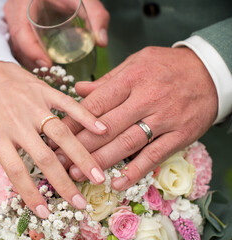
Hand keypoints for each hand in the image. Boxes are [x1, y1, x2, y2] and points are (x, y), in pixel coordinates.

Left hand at [0, 60, 106, 217]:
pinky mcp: (43, 89)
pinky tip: (102, 129)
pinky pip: (67, 104)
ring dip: (81, 155)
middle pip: (44, 157)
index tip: (45, 212)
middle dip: (63, 182)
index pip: (17, 171)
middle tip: (80, 202)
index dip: (31, 194)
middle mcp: (17, 122)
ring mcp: (33, 104)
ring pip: (61, 133)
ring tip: (97, 174)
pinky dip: (85, 116)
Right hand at [4, 0, 109, 69]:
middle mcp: (14, 14)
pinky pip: (21, 50)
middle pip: (17, 45)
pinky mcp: (20, 32)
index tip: (48, 64)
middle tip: (53, 76)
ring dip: (33, 65)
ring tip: (53, 76)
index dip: (32, 51)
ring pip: (18, 50)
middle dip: (34, 63)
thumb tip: (102, 42)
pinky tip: (48, 69)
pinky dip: (33, 61)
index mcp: (23, 4)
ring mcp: (14, 24)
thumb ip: (95, 16)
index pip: (21, 31)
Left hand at [53, 46, 217, 189]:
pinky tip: (116, 183)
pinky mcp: (180, 135)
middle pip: (107, 127)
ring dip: (100, 161)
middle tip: (58, 160)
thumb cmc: (166, 67)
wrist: (209, 72)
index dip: (73, 122)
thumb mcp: (136, 63)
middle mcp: (146, 98)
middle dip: (79, 146)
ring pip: (127, 143)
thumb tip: (77, 90)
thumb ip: (107, 80)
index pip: (96, 104)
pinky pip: (154, 156)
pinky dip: (134, 172)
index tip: (55, 134)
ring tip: (78, 174)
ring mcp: (164, 118)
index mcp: (132, 78)